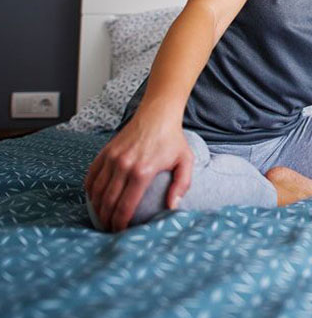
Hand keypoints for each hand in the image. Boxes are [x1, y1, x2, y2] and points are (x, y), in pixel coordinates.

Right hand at [83, 104, 193, 232]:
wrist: (157, 114)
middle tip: (109, 229)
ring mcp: (112, 158)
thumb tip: (172, 207)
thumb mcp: (185, 161)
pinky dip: (90, 190)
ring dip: (96, 208)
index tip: (120, 232)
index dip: (120, 223)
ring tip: (101, 218)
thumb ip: (181, 185)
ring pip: (96, 191)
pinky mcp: (105, 152)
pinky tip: (95, 199)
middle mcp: (123, 166)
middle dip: (106, 219)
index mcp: (142, 171)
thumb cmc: (173, 139)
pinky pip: (91, 176)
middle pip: (108, 202)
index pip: (125, 206)